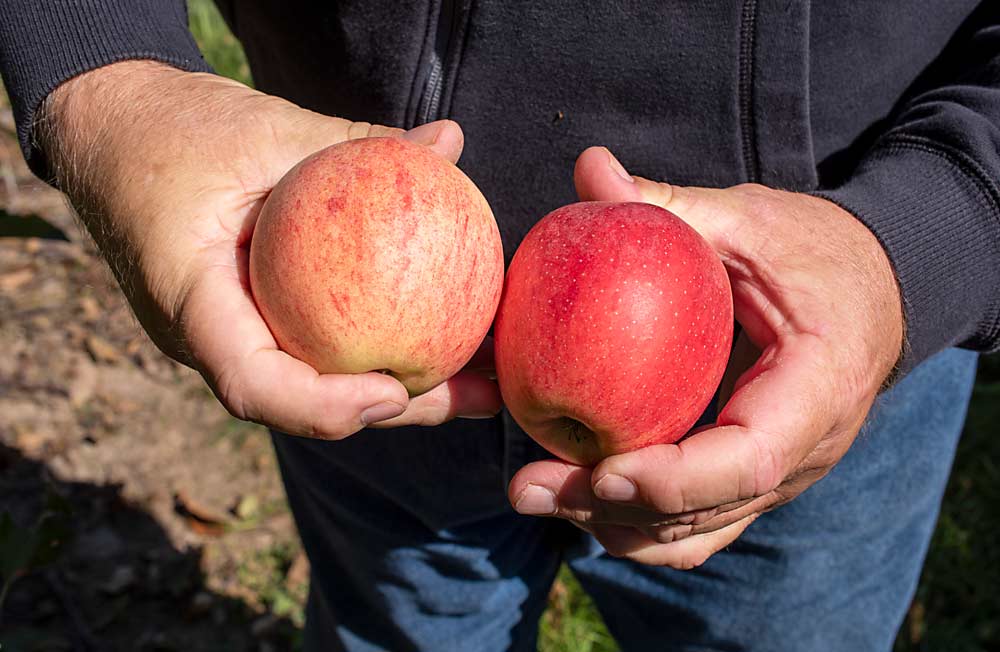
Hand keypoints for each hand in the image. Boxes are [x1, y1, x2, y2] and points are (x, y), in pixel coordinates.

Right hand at [39, 61, 500, 438]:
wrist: (119, 137)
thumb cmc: (178, 129)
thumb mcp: (262, 127)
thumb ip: (351, 143)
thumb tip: (450, 142)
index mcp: (191, 301)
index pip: (252, 383)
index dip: (323, 406)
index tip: (393, 392)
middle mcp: (211, 339)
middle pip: (306, 402)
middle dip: (398, 409)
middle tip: (482, 396)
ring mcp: (233, 336)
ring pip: (320, 383)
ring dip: (404, 388)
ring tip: (484, 379)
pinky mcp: (258, 321)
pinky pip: (320, 345)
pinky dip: (379, 342)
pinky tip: (447, 329)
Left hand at [509, 146, 903, 567]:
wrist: (875, 291)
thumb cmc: (817, 251)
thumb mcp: (753, 221)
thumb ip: (672, 206)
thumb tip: (588, 167)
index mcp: (817, 390)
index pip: (748, 460)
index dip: (673, 478)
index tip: (600, 471)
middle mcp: (803, 452)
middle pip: (705, 512)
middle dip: (611, 510)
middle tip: (527, 487)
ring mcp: (777, 475)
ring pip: (694, 534)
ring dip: (612, 526)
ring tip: (536, 495)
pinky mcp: (748, 477)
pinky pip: (693, 520)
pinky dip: (633, 519)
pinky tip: (573, 494)